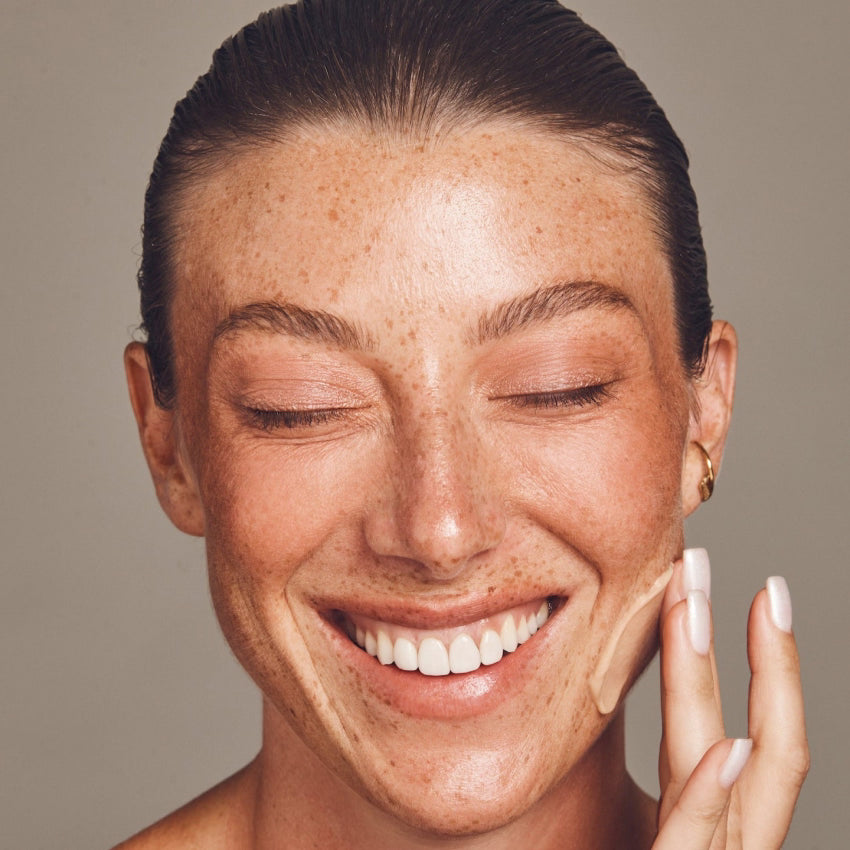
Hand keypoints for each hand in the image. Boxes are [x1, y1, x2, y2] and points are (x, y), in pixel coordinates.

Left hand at [651, 549, 807, 848]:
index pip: (759, 737)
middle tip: (699, 562)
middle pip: (759, 745)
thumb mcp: (640, 823)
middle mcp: (724, 842)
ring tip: (693, 608)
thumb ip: (662, 771)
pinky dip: (710, 801)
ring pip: (722, 777)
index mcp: (714, 821)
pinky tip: (729, 750)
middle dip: (751, 652)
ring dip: (703, 684)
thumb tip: (629, 681)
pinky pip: (691, 847)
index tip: (760, 592)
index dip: (771, 666)